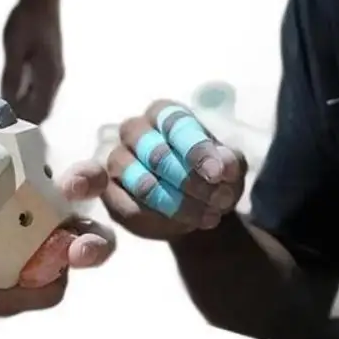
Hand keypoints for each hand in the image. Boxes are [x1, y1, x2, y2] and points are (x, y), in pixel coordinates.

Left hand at [0, 0, 63, 123]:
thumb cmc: (27, 19)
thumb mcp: (14, 46)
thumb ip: (12, 75)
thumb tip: (7, 102)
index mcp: (49, 77)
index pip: (39, 113)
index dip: (22, 125)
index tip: (0, 128)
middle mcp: (54, 79)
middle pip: (40, 112)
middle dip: (20, 121)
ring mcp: (52, 73)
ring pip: (38, 103)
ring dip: (20, 110)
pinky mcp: (46, 67)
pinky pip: (36, 92)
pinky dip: (22, 99)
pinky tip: (4, 97)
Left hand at [0, 102, 114, 316]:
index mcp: (46, 188)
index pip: (85, 181)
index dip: (88, 181)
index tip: (72, 185)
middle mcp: (49, 228)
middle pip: (91, 242)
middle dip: (94, 248)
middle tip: (79, 252)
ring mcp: (29, 263)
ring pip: (50, 287)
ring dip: (24, 296)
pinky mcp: (3, 289)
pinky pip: (6, 302)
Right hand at [96, 100, 247, 239]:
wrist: (192, 202)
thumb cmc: (209, 173)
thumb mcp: (229, 165)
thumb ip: (229, 161)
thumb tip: (224, 165)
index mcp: (163, 113)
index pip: (175, 124)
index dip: (197, 150)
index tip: (216, 174)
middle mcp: (134, 130)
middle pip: (156, 154)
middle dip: (190, 181)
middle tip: (219, 200)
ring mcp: (115, 160)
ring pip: (141, 182)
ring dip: (177, 203)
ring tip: (208, 216)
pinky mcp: (109, 193)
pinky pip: (129, 208)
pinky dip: (161, 220)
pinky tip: (186, 225)